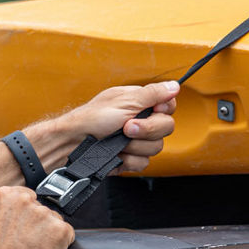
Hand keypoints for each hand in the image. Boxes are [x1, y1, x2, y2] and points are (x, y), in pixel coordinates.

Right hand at [0, 186, 74, 248]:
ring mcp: (44, 214)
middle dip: (37, 225)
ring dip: (48, 236)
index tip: (22, 228)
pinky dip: (60, 247)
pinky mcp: (59, 230)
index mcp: (5, 196)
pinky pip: (66, 235)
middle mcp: (26, 201)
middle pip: (41, 209)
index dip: (25, 216)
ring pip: (54, 222)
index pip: (26, 197)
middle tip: (25, 244)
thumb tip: (4, 209)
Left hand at [56, 81, 178, 173]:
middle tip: (126, 127)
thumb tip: (175, 85)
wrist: (74, 143)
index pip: (169, 107)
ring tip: (117, 141)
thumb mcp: (125, 101)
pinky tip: (116, 154)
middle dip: (146, 129)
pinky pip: (143, 163)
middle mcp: (141, 122)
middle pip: (166, 128)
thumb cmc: (93, 118)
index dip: (163, 111)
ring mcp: (136, 142)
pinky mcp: (130, 159)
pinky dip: (128, 160)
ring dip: (134, 146)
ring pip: (156, 148)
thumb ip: (152, 94)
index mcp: (141, 104)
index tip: (152, 110)